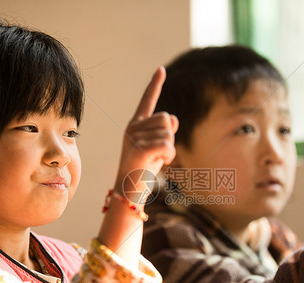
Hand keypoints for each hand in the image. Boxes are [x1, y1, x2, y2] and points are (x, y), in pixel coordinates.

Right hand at [116, 67, 177, 195]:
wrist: (129, 191)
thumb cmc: (143, 171)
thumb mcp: (156, 148)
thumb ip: (163, 133)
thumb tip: (174, 120)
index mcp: (135, 124)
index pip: (147, 100)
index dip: (155, 84)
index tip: (161, 69)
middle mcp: (133, 127)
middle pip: (167, 119)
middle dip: (170, 137)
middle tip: (157, 154)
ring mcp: (135, 137)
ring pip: (169, 133)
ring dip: (170, 149)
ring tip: (155, 161)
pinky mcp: (140, 149)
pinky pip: (168, 146)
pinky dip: (169, 157)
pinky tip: (158, 164)